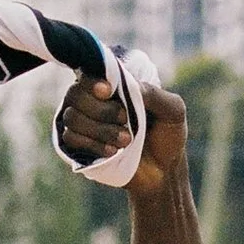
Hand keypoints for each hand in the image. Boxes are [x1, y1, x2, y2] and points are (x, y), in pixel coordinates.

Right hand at [56, 78, 187, 196]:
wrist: (165, 171)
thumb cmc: (168, 135)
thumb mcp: (172, 110)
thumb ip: (154, 94)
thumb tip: (130, 85)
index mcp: (114, 86)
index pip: (88, 72)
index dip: (92, 81)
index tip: (108, 91)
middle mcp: (94, 101)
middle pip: (75, 94)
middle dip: (101, 110)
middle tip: (125, 120)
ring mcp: (85, 124)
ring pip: (72, 117)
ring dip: (100, 130)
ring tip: (126, 140)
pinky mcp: (81, 147)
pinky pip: (70, 139)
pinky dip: (92, 145)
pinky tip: (112, 152)